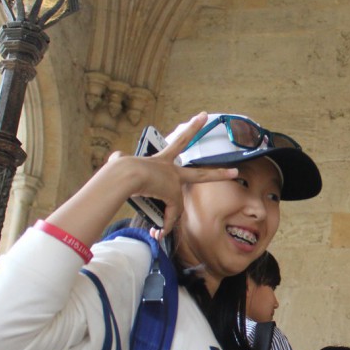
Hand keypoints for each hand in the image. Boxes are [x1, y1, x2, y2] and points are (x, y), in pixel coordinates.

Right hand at [107, 112, 236, 235]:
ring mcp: (174, 183)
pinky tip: (156, 232)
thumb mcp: (120, 162)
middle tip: (235, 172)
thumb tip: (115, 158)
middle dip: (219, 174)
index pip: (180, 141)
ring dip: (169, 219)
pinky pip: (170, 215)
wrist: (125, 174)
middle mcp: (172, 170)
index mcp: (161, 159)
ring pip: (178, 205)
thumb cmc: (120, 169)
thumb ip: (120, 160)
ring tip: (157, 232)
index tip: (203, 117)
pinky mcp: (174, 194)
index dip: (192, 128)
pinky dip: (163, 224)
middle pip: (200, 174)